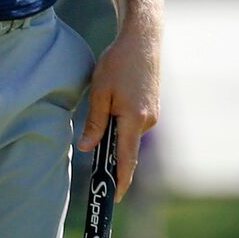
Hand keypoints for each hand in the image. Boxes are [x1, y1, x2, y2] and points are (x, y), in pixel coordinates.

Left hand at [76, 20, 160, 196]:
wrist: (143, 39)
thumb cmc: (118, 63)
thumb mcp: (99, 93)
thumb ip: (95, 123)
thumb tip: (86, 148)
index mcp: (134, 120)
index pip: (127, 159)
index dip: (120, 180)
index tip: (115, 198)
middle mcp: (148, 121)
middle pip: (128, 149)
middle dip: (113, 159)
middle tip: (96, 166)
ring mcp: (152, 114)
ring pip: (129, 135)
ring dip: (115, 135)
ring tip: (102, 114)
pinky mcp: (152, 107)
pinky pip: (134, 124)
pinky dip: (122, 124)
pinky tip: (113, 106)